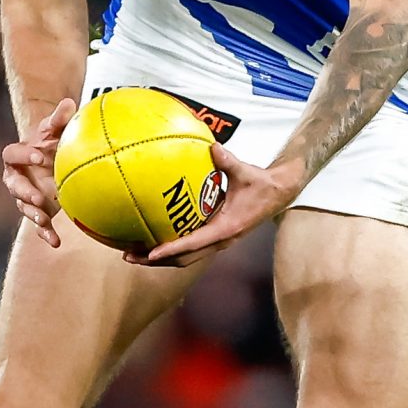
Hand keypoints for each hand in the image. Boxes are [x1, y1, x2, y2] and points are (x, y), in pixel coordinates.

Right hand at [2, 97, 76, 247]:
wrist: (53, 160)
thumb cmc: (53, 141)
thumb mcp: (56, 130)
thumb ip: (59, 119)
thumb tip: (69, 103)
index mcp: (18, 156)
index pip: (12, 154)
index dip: (23, 155)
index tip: (39, 156)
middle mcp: (17, 177)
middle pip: (13, 186)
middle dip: (23, 192)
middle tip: (38, 197)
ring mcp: (26, 196)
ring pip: (23, 207)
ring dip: (33, 214)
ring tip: (44, 220)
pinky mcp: (38, 211)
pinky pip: (39, 225)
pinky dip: (46, 234)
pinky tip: (56, 242)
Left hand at [128, 141, 296, 268]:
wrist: (279, 195)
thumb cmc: (262, 184)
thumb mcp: (245, 172)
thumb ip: (228, 161)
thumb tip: (212, 147)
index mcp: (226, 228)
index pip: (193, 244)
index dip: (171, 250)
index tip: (150, 253)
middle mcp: (220, 241)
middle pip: (183, 259)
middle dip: (155, 261)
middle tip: (128, 254)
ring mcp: (217, 242)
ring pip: (184, 258)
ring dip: (159, 259)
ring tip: (132, 252)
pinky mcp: (215, 238)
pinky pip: (189, 249)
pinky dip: (169, 248)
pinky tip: (152, 237)